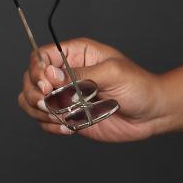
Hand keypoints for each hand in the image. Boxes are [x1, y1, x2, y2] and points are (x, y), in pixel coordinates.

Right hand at [18, 37, 168, 142]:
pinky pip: (44, 121)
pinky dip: (50, 126)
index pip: (41, 56)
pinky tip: (69, 127)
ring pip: (31, 101)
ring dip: (40, 112)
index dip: (37, 70)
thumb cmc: (138, 86)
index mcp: (77, 54)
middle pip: (30, 79)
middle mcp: (67, 73)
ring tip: (63, 117)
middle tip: (51, 104)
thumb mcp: (112, 73)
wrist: (151, 113)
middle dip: (35, 93)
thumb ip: (80, 75)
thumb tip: (51, 76)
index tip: (47, 85)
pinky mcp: (68, 115)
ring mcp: (66, 96)